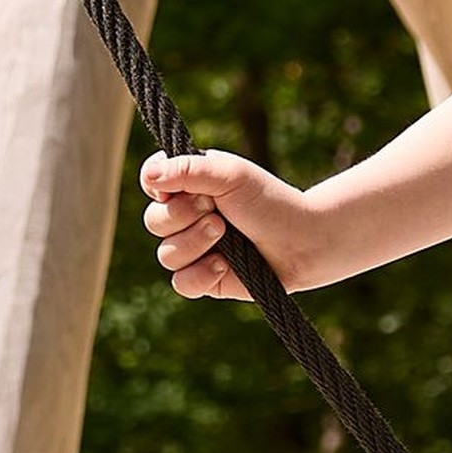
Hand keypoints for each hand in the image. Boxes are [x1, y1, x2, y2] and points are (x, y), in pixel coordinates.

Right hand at [139, 148, 315, 301]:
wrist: (302, 240)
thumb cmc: (268, 201)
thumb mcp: (229, 174)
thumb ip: (187, 169)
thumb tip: (149, 176)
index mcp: (188, 186)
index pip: (150, 182)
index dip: (158, 186)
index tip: (184, 185)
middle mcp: (186, 218)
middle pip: (153, 221)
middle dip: (182, 215)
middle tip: (216, 210)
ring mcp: (194, 250)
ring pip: (166, 254)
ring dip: (195, 242)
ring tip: (224, 232)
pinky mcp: (205, 279)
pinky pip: (181, 283)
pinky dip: (201, 274)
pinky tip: (225, 266)